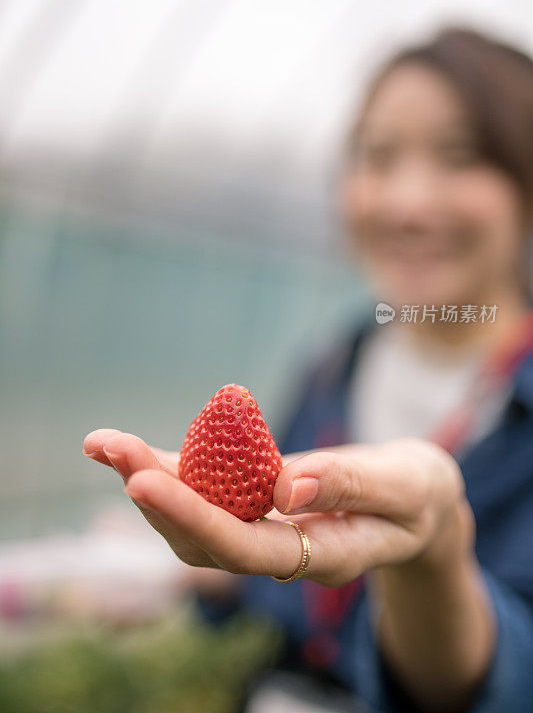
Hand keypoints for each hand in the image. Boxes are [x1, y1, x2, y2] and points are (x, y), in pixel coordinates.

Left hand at [83, 431, 465, 586]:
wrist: (416, 503)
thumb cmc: (417, 495)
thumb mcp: (404, 487)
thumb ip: (352, 487)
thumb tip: (286, 487)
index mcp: (321, 555)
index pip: (247, 546)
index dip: (194, 517)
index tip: (144, 481)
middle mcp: (281, 551)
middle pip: (205, 538)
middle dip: (154, 494)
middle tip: (110, 448)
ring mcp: (265, 528)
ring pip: (196, 518)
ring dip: (149, 478)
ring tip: (103, 443)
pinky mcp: (256, 501)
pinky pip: (208, 489)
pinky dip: (170, 465)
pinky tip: (132, 448)